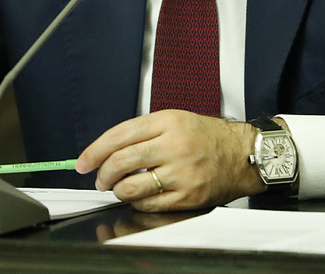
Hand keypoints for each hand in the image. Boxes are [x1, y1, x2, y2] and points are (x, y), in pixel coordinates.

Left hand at [75, 110, 264, 211]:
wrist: (241, 154)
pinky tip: (140, 196)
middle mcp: (174, 146)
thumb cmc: (207, 137)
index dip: (94, 151)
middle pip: (121, 161)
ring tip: (119, 188)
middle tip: (100, 179)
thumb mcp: (175, 119)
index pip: (118, 136)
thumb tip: (107, 150)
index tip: (83, 162)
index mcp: (167, 122)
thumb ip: (142, 131)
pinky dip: (137, 202)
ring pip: (131, 187)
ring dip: (117, 190)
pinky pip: (149, 205)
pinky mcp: (187, 196)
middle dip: (103, 174)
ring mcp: (181, 173)